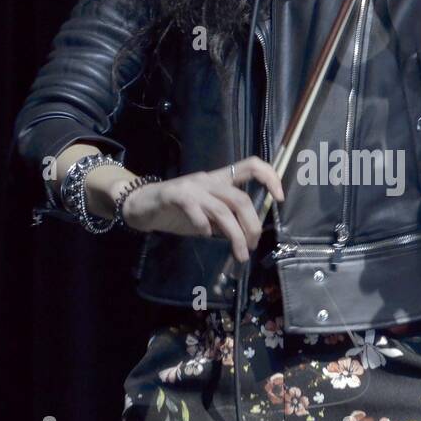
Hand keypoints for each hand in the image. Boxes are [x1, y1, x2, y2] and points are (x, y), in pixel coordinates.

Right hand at [120, 156, 284, 262]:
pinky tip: (205, 236)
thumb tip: (246, 235)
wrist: (140, 205)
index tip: (279, 198)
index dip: (270, 177)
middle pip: (241, 199)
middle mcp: (208, 180)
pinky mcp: (174, 196)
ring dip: (236, 235)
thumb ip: (224, 220)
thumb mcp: (206, 214)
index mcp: (219, 180)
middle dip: (252, 225)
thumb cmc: (176, 210)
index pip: (251, 165)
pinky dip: (204, 225)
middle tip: (252, 246)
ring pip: (223, 210)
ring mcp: (192, 187)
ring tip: (240, 254)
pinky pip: (196, 210)